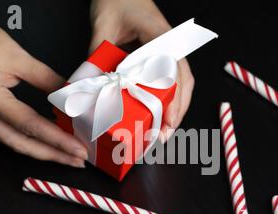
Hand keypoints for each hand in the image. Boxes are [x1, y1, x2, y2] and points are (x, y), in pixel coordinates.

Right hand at [0, 4, 87, 167]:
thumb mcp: (19, 56)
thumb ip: (47, 79)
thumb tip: (71, 96)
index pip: (30, 125)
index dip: (57, 140)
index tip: (78, 149)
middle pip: (22, 144)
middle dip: (53, 155)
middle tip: (79, 161)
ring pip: (15, 143)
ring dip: (43, 152)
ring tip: (68, 156)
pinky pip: (10, 134)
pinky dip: (32, 140)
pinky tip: (49, 142)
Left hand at [89, 0, 194, 142]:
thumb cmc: (116, 0)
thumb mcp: (103, 25)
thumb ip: (97, 52)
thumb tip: (92, 86)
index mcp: (161, 36)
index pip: (174, 71)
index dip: (175, 98)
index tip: (169, 120)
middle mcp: (171, 44)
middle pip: (185, 82)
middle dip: (178, 111)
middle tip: (164, 135)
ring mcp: (170, 50)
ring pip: (183, 83)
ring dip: (176, 108)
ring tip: (164, 130)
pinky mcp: (164, 55)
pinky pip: (174, 79)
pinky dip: (171, 98)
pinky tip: (162, 112)